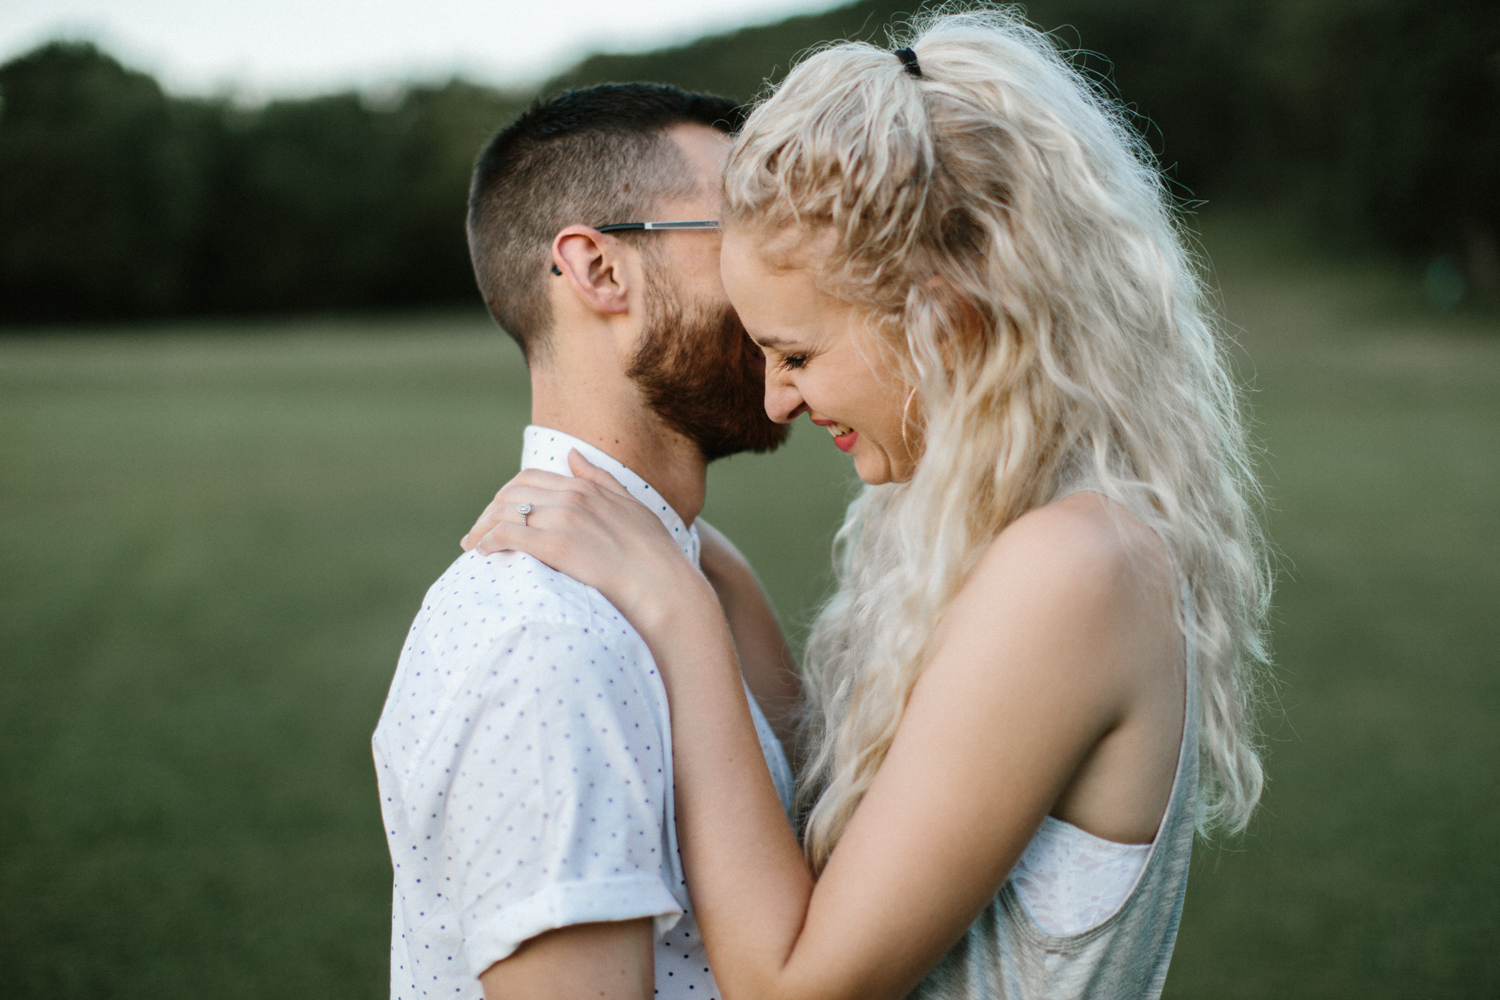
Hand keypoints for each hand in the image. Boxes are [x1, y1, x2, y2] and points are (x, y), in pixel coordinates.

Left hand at [460, 450, 716, 639]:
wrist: (666, 588)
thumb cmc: (655, 555)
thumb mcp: (631, 506)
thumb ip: (600, 479)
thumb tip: (572, 454)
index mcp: (587, 487)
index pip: (529, 478)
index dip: (506, 496)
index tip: (496, 516)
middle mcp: (572, 497)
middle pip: (511, 494)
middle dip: (488, 512)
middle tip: (476, 535)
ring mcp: (564, 520)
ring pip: (505, 512)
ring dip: (483, 528)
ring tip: (474, 547)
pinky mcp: (557, 546)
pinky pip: (509, 535)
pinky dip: (490, 541)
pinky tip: (484, 553)